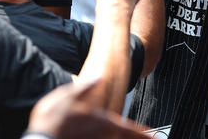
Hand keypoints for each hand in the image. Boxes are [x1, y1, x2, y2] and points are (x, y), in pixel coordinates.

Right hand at [26, 80, 149, 138]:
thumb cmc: (52, 121)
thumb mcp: (67, 96)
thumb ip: (86, 86)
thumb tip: (100, 75)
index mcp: (102, 122)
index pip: (129, 129)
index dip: (143, 133)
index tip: (155, 136)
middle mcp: (102, 136)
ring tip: (136, 138)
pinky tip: (111, 138)